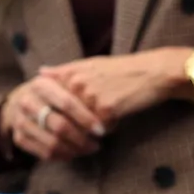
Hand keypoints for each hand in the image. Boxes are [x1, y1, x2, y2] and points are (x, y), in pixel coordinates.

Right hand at [0, 74, 105, 161]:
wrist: (20, 99)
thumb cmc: (51, 91)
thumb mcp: (61, 81)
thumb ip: (79, 89)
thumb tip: (104, 103)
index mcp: (41, 85)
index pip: (67, 104)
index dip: (86, 119)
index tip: (101, 130)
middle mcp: (27, 102)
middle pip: (60, 127)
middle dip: (81, 139)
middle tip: (96, 144)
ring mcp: (20, 121)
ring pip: (52, 143)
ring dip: (74, 150)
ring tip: (88, 149)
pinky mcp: (19, 138)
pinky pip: (45, 153)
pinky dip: (63, 156)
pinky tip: (74, 153)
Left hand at [40, 49, 187, 127]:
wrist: (152, 72)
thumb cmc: (122, 70)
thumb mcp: (90, 64)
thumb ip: (64, 71)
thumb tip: (40, 72)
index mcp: (71, 73)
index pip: (53, 104)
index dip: (59, 116)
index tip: (65, 120)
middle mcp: (77, 83)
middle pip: (65, 118)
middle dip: (76, 127)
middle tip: (92, 123)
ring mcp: (90, 96)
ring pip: (82, 126)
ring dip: (94, 128)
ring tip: (107, 116)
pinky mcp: (106, 110)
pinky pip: (101, 129)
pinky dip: (110, 127)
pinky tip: (120, 115)